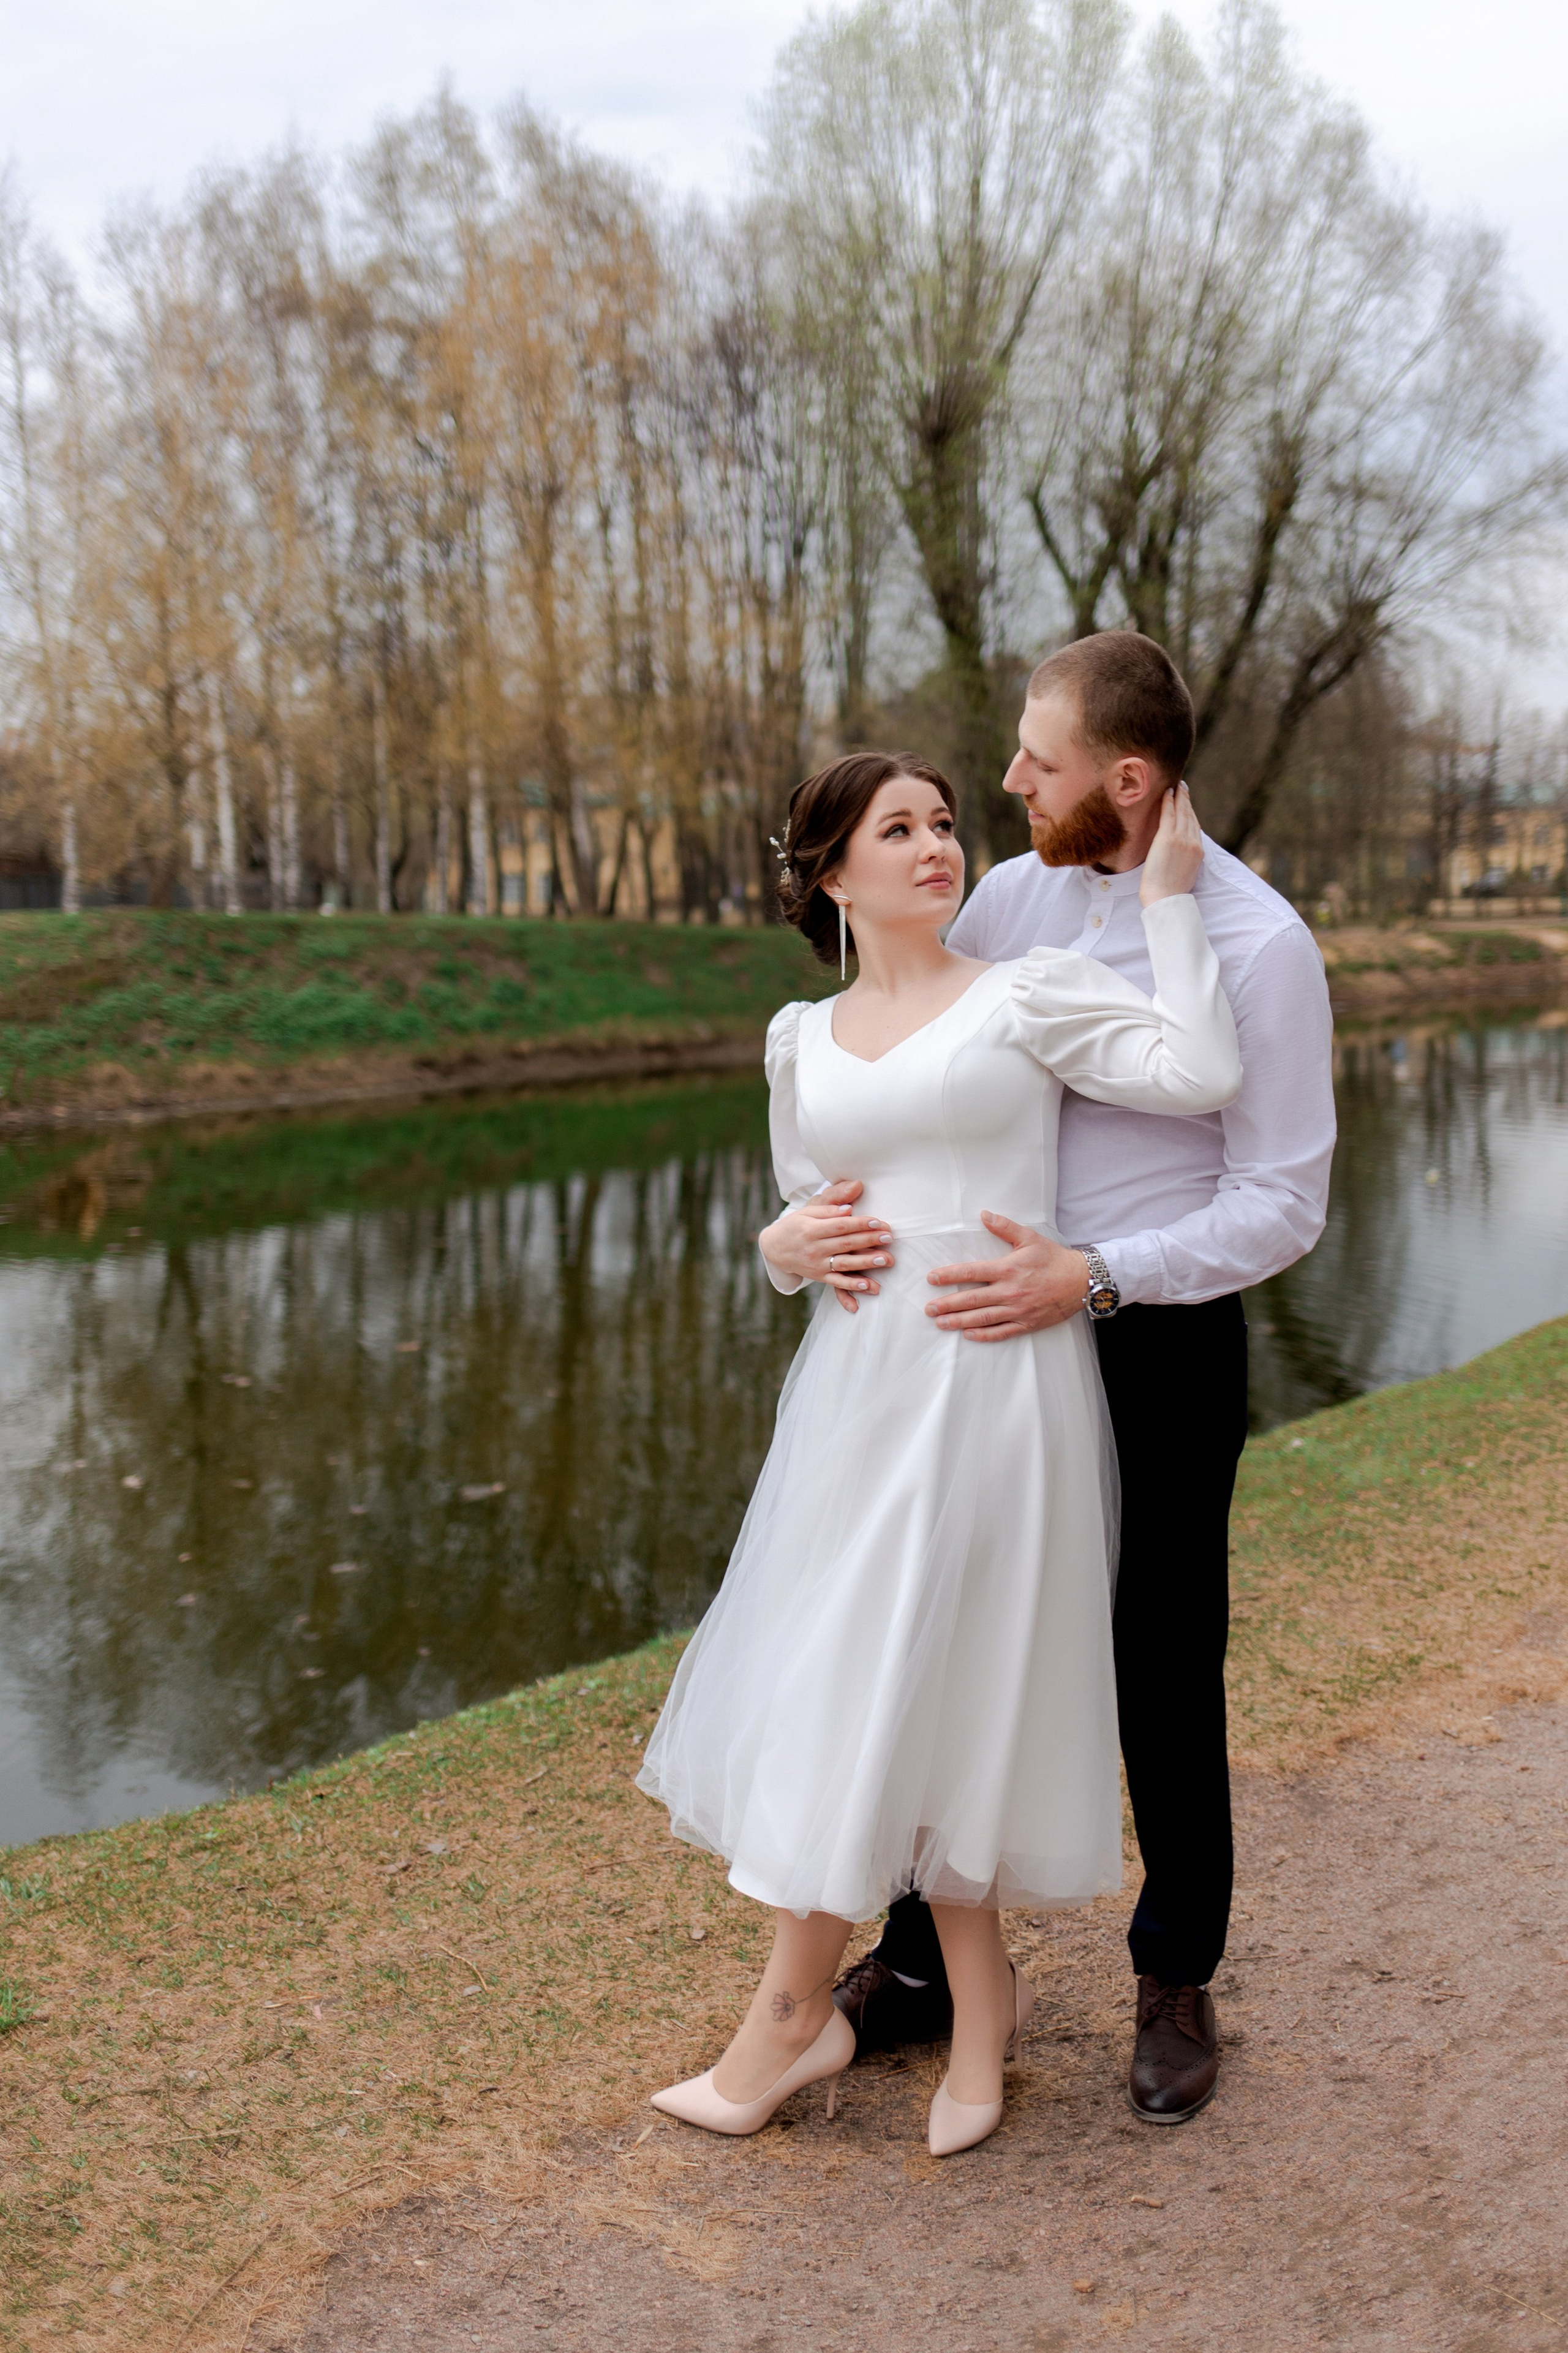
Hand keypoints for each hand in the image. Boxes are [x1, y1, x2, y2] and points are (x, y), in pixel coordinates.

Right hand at [758, 1178, 892, 1314]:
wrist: (774, 1248)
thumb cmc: (795, 1225)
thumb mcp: (807, 1211)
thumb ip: (829, 1207)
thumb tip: (849, 1207)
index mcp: (811, 1229)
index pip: (840, 1226)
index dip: (860, 1224)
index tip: (878, 1222)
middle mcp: (814, 1248)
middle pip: (845, 1244)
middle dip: (869, 1241)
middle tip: (889, 1237)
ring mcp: (817, 1264)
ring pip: (844, 1264)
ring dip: (866, 1262)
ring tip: (885, 1259)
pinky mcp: (819, 1277)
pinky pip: (837, 1283)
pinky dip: (851, 1286)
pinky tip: (867, 1285)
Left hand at [924, 1213, 1088, 1341]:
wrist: (1082, 1281)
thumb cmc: (1054, 1259)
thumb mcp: (1029, 1238)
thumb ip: (1004, 1227)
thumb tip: (984, 1214)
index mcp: (1008, 1269)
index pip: (971, 1272)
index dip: (948, 1276)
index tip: (931, 1279)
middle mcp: (1009, 1292)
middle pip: (971, 1300)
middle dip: (947, 1305)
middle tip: (929, 1309)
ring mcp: (1018, 1311)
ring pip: (982, 1318)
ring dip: (958, 1321)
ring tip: (941, 1323)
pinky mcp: (1027, 1324)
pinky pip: (1001, 1332)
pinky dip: (983, 1335)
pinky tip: (968, 1335)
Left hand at [1139, 781, 1203, 904]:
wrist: (1166, 899)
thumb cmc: (1170, 893)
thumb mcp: (1185, 875)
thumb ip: (1185, 862)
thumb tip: (1180, 859)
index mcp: (1198, 852)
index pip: (1195, 827)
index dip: (1191, 813)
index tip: (1188, 803)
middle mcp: (1193, 843)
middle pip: (1191, 816)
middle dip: (1187, 800)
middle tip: (1183, 787)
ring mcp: (1182, 839)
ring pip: (1182, 812)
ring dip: (1179, 797)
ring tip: (1176, 786)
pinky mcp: (1168, 838)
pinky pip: (1169, 814)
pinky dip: (1169, 801)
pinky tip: (1167, 792)